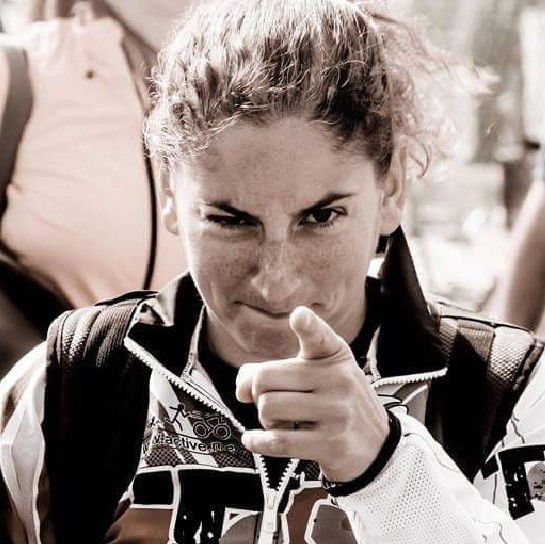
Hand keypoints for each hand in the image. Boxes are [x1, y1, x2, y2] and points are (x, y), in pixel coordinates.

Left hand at [236, 306, 388, 481]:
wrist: (378, 442)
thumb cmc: (335, 398)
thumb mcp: (318, 372)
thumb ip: (275, 370)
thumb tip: (241, 389)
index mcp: (334, 354)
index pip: (318, 336)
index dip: (307, 325)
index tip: (299, 316)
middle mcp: (338, 379)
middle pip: (265, 378)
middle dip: (257, 392)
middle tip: (271, 400)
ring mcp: (336, 412)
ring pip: (268, 408)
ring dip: (265, 418)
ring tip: (281, 420)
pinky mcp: (331, 443)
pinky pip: (279, 441)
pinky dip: (258, 442)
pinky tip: (251, 439)